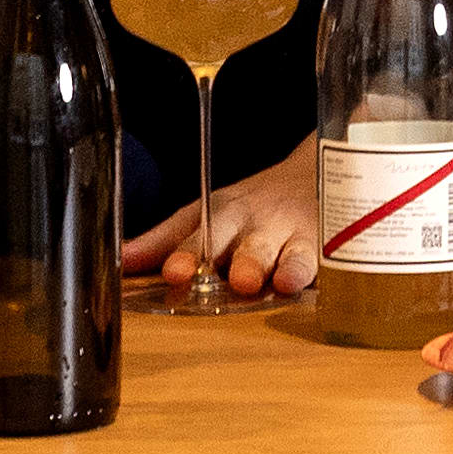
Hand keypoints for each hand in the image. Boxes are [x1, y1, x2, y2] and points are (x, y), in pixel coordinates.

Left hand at [126, 145, 341, 304]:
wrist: (319, 170)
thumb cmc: (253, 207)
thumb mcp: (208, 215)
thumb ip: (164, 241)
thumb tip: (117, 260)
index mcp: (224, 216)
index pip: (202, 233)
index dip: (186, 253)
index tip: (173, 271)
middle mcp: (260, 225)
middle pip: (250, 242)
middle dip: (243, 259)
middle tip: (237, 278)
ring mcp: (298, 234)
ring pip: (293, 251)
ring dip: (285, 266)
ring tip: (280, 281)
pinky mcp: (334, 246)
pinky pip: (334, 259)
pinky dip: (328, 270)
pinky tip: (323, 283)